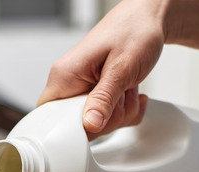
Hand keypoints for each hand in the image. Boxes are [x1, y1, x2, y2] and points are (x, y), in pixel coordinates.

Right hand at [37, 0, 165, 137]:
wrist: (148, 18)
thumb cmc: (134, 31)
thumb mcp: (121, 69)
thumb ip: (104, 99)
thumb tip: (90, 124)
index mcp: (64, 75)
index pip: (50, 118)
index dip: (75, 128)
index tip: (99, 120)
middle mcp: (69, 83)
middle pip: (78, 125)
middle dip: (107, 119)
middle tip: (122, 96)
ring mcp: (82, 89)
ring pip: (95, 123)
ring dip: (120, 113)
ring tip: (128, 88)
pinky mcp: (96, 92)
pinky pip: (106, 116)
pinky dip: (125, 111)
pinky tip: (132, 94)